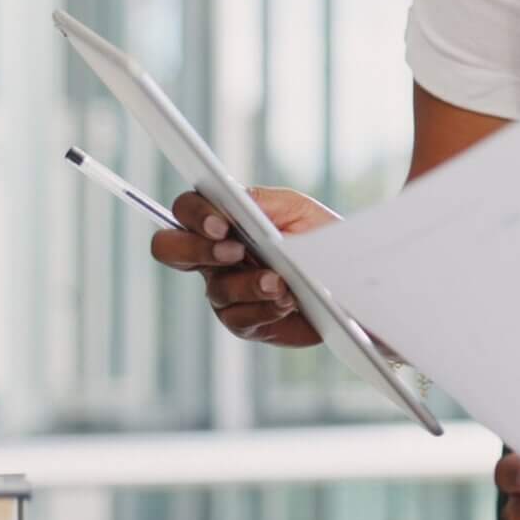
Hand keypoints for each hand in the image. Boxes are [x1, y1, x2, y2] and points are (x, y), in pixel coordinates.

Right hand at [149, 187, 338, 346]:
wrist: (349, 279)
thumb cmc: (319, 237)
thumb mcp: (296, 210)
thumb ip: (263, 201)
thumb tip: (236, 198)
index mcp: (222, 221)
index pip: (186, 210)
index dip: (194, 216)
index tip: (221, 225)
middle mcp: (213, 256)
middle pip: (170, 249)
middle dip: (196, 249)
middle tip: (235, 252)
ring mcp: (225, 290)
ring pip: (216, 289)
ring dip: (248, 284)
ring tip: (279, 282)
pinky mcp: (244, 320)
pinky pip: (240, 318)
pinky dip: (265, 308)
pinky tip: (286, 301)